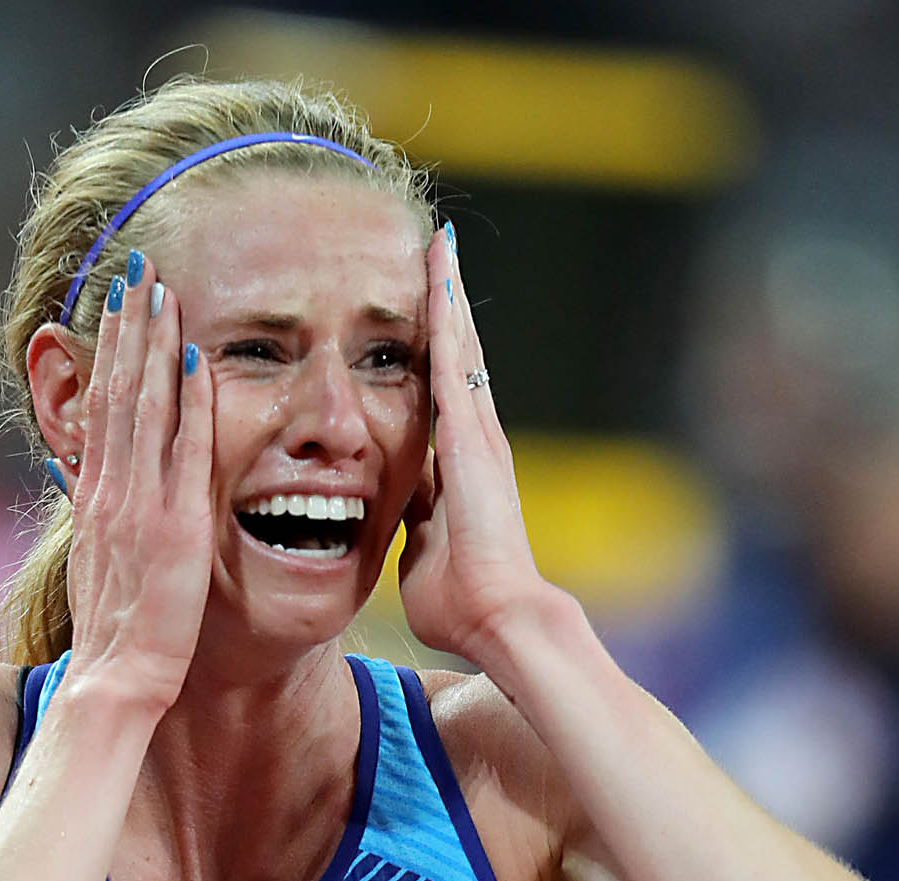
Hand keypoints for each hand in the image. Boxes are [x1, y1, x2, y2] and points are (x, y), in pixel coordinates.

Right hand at [63, 255, 214, 716]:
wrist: (115, 681)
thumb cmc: (116, 639)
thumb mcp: (102, 566)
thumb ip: (104, 520)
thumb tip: (95, 487)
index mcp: (98, 498)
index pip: (105, 406)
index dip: (113, 350)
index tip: (122, 303)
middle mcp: (113, 490)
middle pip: (119, 389)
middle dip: (129, 324)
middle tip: (139, 265)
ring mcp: (142, 504)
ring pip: (146, 405)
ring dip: (154, 343)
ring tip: (161, 288)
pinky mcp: (175, 526)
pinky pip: (185, 451)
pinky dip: (190, 403)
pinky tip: (199, 359)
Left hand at [397, 228, 546, 668]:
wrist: (498, 617)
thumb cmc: (462, 605)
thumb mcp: (421, 556)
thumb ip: (414, 528)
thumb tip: (400, 518)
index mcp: (461, 471)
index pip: (440, 402)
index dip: (429, 362)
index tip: (416, 328)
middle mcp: (476, 442)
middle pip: (456, 360)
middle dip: (445, 311)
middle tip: (437, 258)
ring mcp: (477, 433)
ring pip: (457, 346)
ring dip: (447, 295)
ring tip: (439, 246)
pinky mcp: (469, 433)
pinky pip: (450, 356)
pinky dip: (444, 312)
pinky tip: (437, 270)